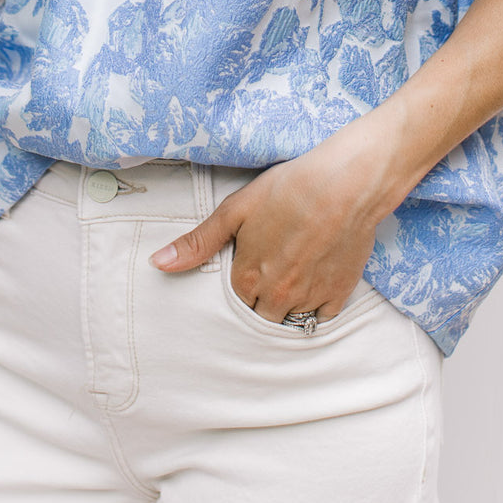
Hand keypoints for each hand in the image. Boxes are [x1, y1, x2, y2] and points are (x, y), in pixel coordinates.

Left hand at [147, 123, 399, 322]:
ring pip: (290, 319)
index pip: (235, 299)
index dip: (244, 277)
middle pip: (261, 314)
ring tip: (296, 270)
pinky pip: (321, 318)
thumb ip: (198, 242)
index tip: (254, 260)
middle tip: (276, 264)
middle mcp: (276, 297)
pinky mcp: (339, 295)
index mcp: (247, 277)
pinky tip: (317, 278)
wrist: (346, 184)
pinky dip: (316, 305)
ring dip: (288, 303)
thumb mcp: (236, 209)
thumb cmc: (289, 189)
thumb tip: (157, 264)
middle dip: (263, 297)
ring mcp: (309, 299)